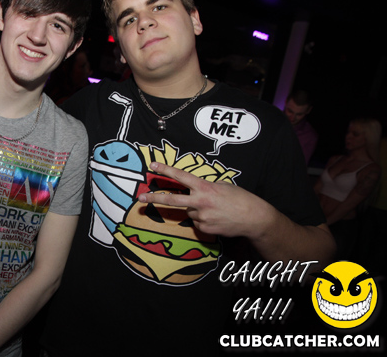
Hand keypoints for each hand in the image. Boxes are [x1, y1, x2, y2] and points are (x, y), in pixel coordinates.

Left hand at [137, 162, 277, 239]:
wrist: (254, 218)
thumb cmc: (240, 199)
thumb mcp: (222, 186)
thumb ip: (204, 189)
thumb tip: (193, 194)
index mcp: (205, 187)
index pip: (181, 177)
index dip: (166, 170)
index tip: (153, 166)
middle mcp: (200, 202)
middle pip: (172, 200)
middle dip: (154, 199)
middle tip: (140, 199)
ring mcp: (201, 217)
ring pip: (190, 212)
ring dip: (198, 210)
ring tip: (216, 210)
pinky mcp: (204, 229)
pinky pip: (197, 223)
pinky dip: (204, 220)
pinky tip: (217, 218)